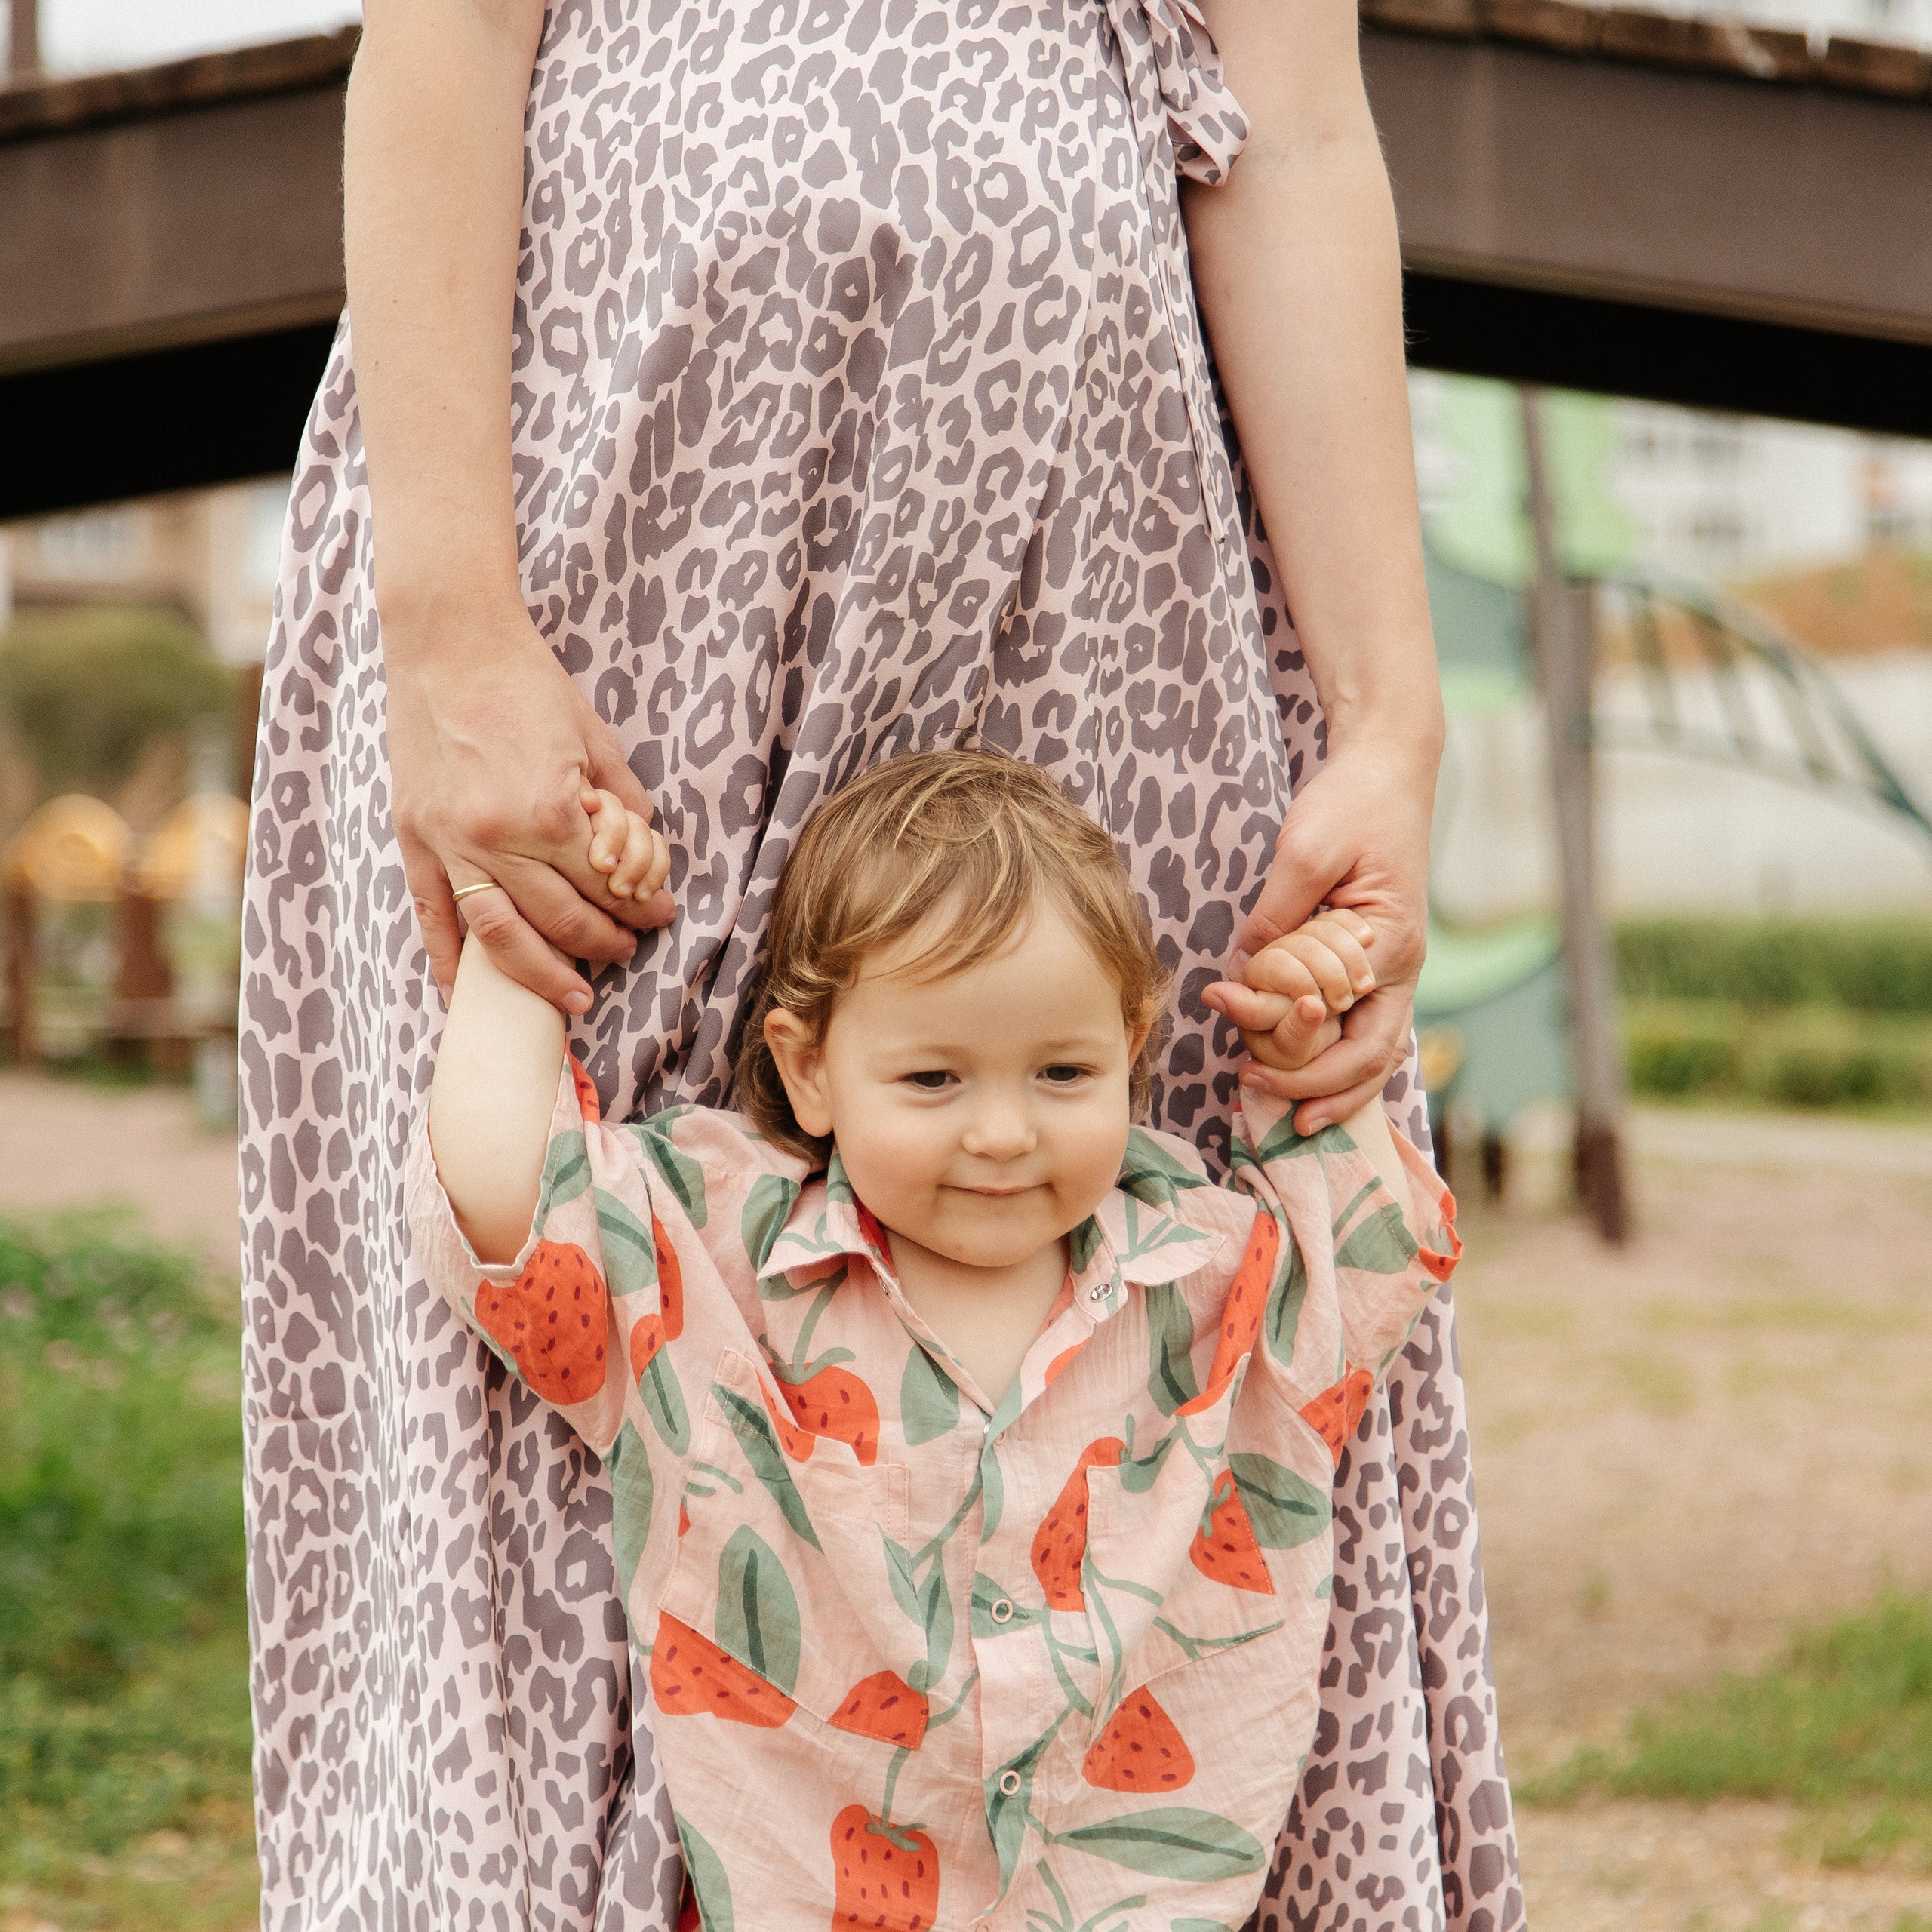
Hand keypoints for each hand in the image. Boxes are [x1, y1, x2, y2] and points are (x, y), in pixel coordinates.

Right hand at [387, 608, 674, 1012]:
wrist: (450, 642)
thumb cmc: (530, 685)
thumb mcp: (597, 741)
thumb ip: (623, 804)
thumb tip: (641, 855)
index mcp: (552, 812)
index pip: (608, 886)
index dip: (642, 906)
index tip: (659, 915)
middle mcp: (499, 839)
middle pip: (562, 921)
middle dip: (604, 943)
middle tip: (627, 951)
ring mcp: (450, 845)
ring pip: (501, 939)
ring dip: (542, 976)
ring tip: (574, 997)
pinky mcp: (415, 840)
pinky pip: (432, 919)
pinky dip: (452, 965)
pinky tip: (469, 998)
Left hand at [1203, 734, 1432, 1131]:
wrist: (1386, 768)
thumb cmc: (1352, 804)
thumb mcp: (1305, 853)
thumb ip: (1276, 920)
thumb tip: (1242, 978)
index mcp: (1392, 948)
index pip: (1350, 1031)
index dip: (1295, 1054)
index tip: (1240, 1051)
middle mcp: (1398, 969)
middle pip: (1369, 1059)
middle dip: (1314, 1090)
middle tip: (1254, 1097)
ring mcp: (1387, 968)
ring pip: (1368, 1050)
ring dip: (1325, 1081)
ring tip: (1276, 1104)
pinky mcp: (1368, 959)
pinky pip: (1355, 1023)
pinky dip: (1328, 1051)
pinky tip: (1292, 1067)